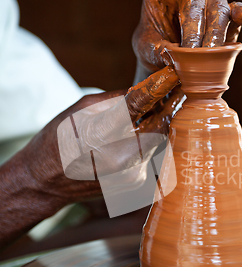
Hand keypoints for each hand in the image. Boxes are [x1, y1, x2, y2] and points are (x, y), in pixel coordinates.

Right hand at [0, 67, 180, 244]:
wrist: (45, 183)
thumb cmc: (58, 141)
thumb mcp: (81, 110)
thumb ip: (116, 99)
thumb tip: (145, 89)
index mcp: (104, 138)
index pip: (144, 112)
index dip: (160, 96)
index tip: (171, 82)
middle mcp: (122, 162)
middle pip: (159, 129)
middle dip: (157, 113)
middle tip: (153, 101)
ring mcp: (131, 176)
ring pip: (156, 142)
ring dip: (149, 128)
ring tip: (129, 124)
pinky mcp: (135, 183)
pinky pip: (148, 155)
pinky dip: (142, 144)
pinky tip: (122, 143)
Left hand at [132, 0, 241, 75]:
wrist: (169, 58)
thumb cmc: (154, 45)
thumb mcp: (146, 48)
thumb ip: (155, 50)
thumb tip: (169, 56)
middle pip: (197, 1)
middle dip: (195, 29)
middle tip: (190, 52)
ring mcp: (210, 0)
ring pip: (218, 10)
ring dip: (215, 33)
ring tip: (209, 53)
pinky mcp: (227, 18)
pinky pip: (236, 13)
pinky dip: (241, 14)